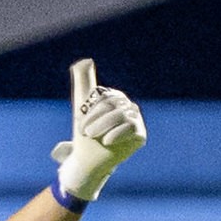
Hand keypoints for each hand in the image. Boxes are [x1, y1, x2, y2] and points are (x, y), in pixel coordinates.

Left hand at [51, 58, 145, 202]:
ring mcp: (136, 120)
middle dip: (96, 119)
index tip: (81, 125)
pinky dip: (116, 134)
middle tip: (87, 133)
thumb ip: (84, 81)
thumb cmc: (85, 135)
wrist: (89, 160)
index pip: (106, 96)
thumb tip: (86, 59)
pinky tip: (107, 141)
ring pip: (121, 115)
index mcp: (116, 98)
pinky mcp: (140, 135)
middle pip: (114, 105)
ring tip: (95, 137)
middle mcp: (128, 107)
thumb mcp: (81, 105)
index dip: (91, 110)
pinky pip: (131, 127)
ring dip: (103, 126)